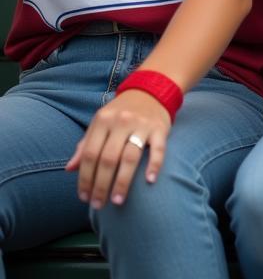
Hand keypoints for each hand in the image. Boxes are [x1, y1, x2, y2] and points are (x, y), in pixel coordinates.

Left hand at [66, 90, 170, 207]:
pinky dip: (154, 165)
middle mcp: (121, 121)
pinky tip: (150, 181)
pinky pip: (158, 149)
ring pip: (130, 157)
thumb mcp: (100, 123)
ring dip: (122, 182)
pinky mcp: (160, 128)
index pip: (90, 154)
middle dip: (101, 185)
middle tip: (98, 205)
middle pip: (108, 159)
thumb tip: (69, 169)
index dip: (85, 178)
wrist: (151, 89)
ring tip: (117, 200)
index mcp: (103, 121)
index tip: (84, 198)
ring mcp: (142, 124)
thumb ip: (85, 145)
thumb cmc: (121, 112)